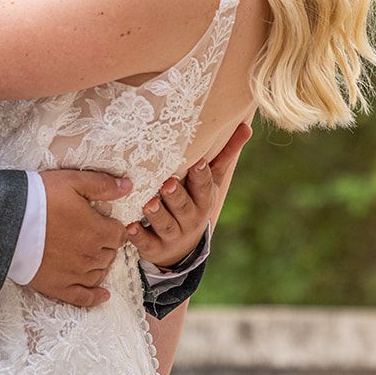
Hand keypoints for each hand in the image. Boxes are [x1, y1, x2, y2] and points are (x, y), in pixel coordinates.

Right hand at [26, 170, 132, 307]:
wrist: (7, 222)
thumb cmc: (40, 199)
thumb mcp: (73, 181)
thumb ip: (102, 185)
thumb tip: (127, 186)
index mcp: (98, 232)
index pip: (119, 235)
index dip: (113, 228)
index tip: (105, 223)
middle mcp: (91, 256)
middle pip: (110, 254)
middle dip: (106, 245)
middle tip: (94, 236)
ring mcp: (75, 274)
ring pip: (100, 273)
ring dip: (101, 265)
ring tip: (93, 257)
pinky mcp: (58, 287)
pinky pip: (83, 297)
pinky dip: (95, 297)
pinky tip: (103, 295)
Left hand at [131, 122, 252, 268]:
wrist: (184, 248)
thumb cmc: (196, 201)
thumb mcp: (212, 181)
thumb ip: (225, 155)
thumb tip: (246, 127)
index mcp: (204, 200)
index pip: (205, 188)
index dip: (201, 177)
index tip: (198, 163)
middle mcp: (191, 219)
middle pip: (184, 207)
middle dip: (176, 196)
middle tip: (167, 184)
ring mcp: (173, 235)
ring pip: (166, 225)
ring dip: (157, 215)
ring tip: (148, 204)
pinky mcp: (155, 248)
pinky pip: (147, 244)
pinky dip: (138, 236)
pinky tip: (129, 227)